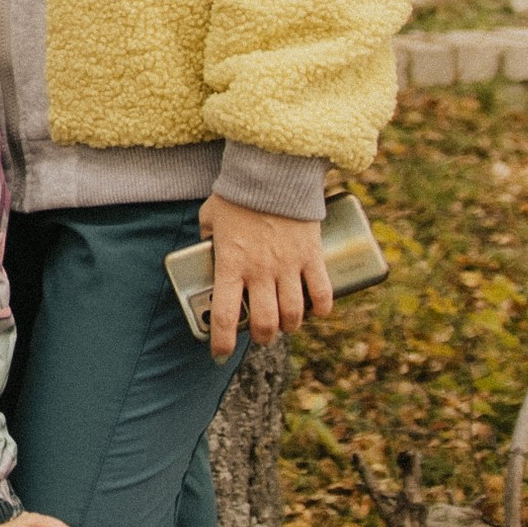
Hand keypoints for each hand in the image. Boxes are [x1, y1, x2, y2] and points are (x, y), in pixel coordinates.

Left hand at [198, 192, 333, 358]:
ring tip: (286, 325)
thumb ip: (207, 237)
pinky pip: (322, 294)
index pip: (225, 315)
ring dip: (289, 327)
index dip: (222, 342)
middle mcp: (260, 271)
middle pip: (264, 323)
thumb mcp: (211, 216)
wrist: (273, 171)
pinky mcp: (311, 257)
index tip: (219, 354)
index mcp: (230, 264)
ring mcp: (288, 266)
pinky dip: (320, 309)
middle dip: (262, 337)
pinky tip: (316, 312)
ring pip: (293, 315)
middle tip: (261, 335)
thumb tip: (206, 250)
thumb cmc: (238, 193)